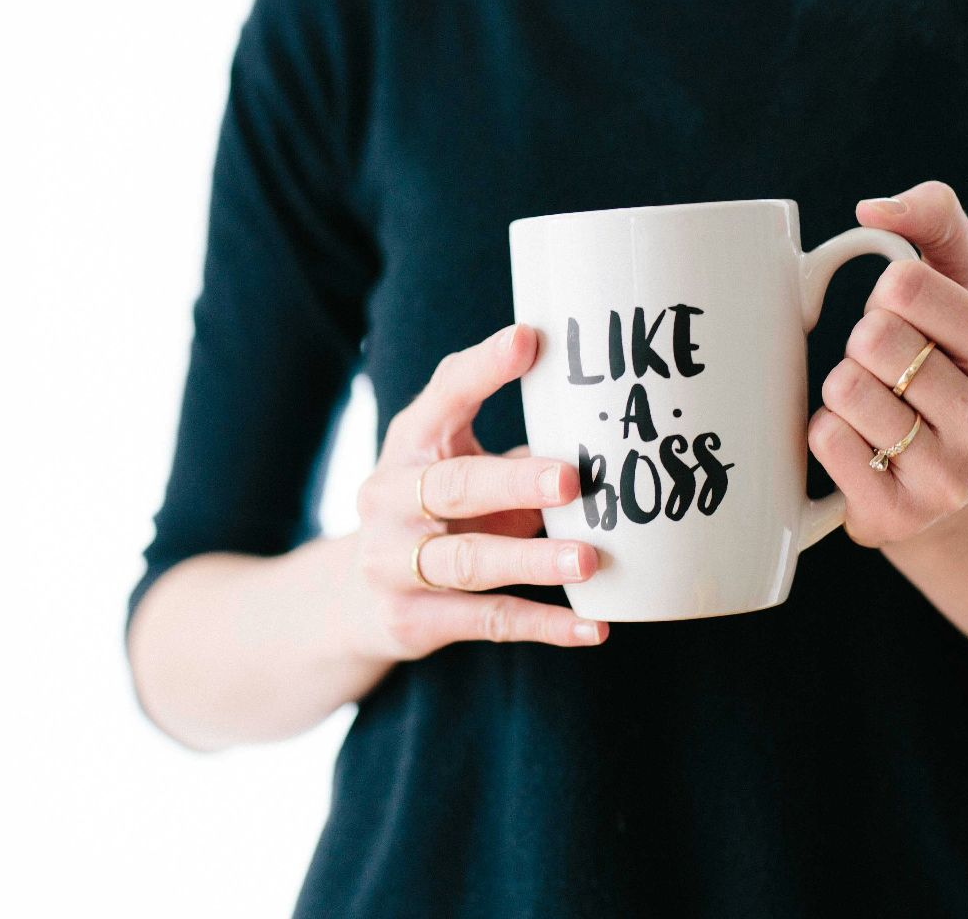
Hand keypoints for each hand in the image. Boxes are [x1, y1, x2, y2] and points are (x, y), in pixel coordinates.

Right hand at [343, 323, 609, 661]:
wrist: (357, 600)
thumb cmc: (437, 514)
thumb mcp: (460, 466)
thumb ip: (517, 449)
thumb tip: (610, 426)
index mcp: (410, 443)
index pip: (443, 396)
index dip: (484, 368)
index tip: (530, 340)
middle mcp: (389, 498)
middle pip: (453, 486)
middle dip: (514, 483)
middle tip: (571, 479)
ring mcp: (392, 563)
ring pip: (469, 562)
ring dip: (532, 560)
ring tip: (588, 560)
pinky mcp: (412, 620)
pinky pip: (487, 621)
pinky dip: (544, 625)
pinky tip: (594, 627)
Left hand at [807, 181, 967, 548]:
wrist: (937, 480)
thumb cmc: (941, 361)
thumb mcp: (956, 282)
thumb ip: (934, 218)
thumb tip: (874, 210)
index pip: (905, 286)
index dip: (886, 295)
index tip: (906, 320)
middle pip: (872, 339)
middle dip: (862, 345)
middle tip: (886, 371)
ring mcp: (951, 482)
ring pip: (845, 390)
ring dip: (842, 391)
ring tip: (875, 410)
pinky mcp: (898, 518)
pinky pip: (825, 441)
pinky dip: (824, 432)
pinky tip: (859, 447)